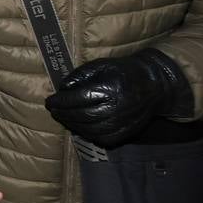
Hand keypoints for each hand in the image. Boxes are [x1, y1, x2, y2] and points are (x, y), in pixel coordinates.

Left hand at [45, 49, 188, 146]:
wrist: (153, 85)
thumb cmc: (123, 72)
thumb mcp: (102, 65)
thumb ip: (80, 75)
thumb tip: (62, 88)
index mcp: (111, 89)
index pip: (80, 98)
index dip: (62, 101)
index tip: (49, 101)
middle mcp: (117, 108)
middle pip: (82, 115)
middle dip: (63, 113)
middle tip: (53, 110)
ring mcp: (121, 124)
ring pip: (89, 129)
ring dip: (71, 124)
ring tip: (61, 117)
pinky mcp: (124, 134)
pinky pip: (100, 138)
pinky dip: (85, 133)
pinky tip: (77, 125)